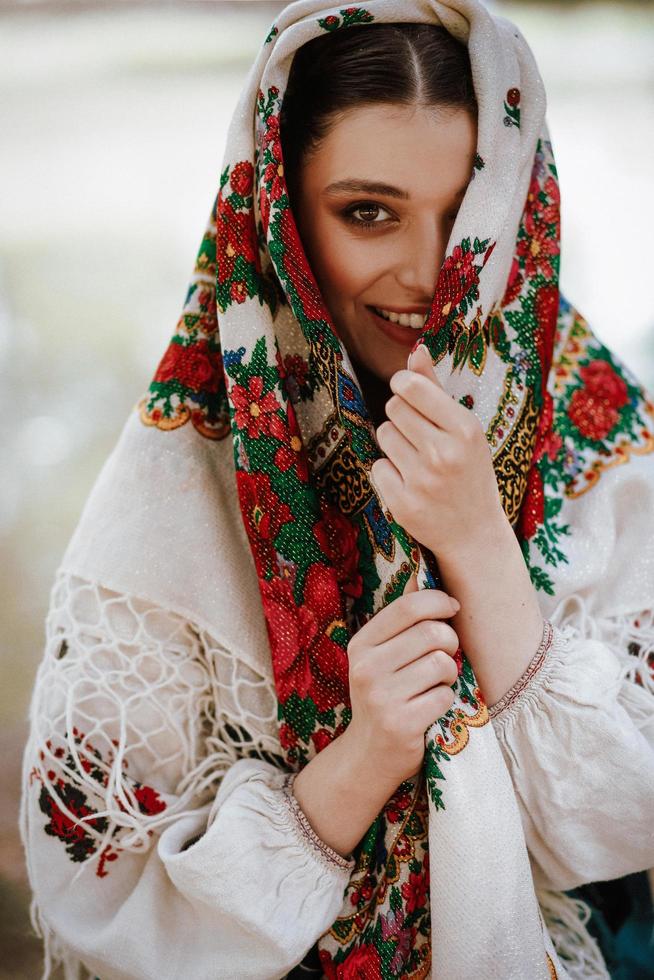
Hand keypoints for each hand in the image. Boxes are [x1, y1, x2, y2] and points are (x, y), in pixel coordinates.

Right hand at [343, 575, 459, 786]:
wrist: (368, 755)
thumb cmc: (384, 696)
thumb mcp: (382, 656)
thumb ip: (401, 622)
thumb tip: (420, 572)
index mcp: (361, 644)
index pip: (408, 607)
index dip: (438, 601)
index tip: (452, 608)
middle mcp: (366, 668)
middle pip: (432, 633)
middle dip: (450, 643)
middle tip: (445, 656)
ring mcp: (382, 697)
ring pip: (442, 664)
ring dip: (449, 675)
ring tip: (436, 685)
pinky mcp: (401, 723)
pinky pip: (445, 697)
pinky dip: (446, 702)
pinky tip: (431, 708)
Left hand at [371, 343, 505, 559]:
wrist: (475, 533)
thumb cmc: (469, 472)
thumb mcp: (464, 430)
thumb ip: (436, 389)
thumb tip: (416, 349)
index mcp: (465, 429)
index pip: (412, 387)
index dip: (402, 384)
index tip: (405, 390)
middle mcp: (444, 453)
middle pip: (393, 408)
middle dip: (401, 416)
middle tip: (418, 434)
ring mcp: (422, 480)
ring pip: (383, 435)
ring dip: (394, 443)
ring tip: (416, 459)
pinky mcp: (402, 503)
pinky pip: (377, 467)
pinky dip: (389, 473)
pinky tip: (410, 483)